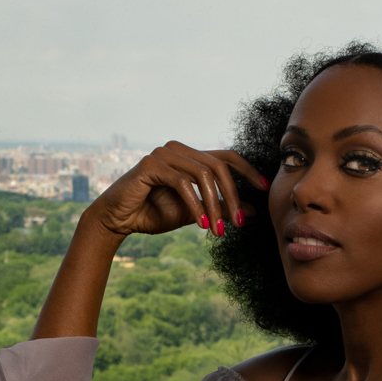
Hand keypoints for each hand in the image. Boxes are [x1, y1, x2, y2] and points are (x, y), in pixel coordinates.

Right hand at [81, 142, 267, 240]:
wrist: (117, 221)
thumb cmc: (152, 214)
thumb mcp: (194, 213)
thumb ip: (219, 208)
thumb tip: (250, 212)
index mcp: (189, 156)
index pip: (227, 156)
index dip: (248, 171)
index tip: (264, 188)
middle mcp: (178, 149)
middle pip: (219, 166)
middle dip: (233, 196)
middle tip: (238, 223)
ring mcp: (164, 153)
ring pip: (203, 175)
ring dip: (214, 205)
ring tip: (218, 230)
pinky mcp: (151, 164)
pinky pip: (182, 183)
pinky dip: (195, 205)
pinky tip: (201, 224)